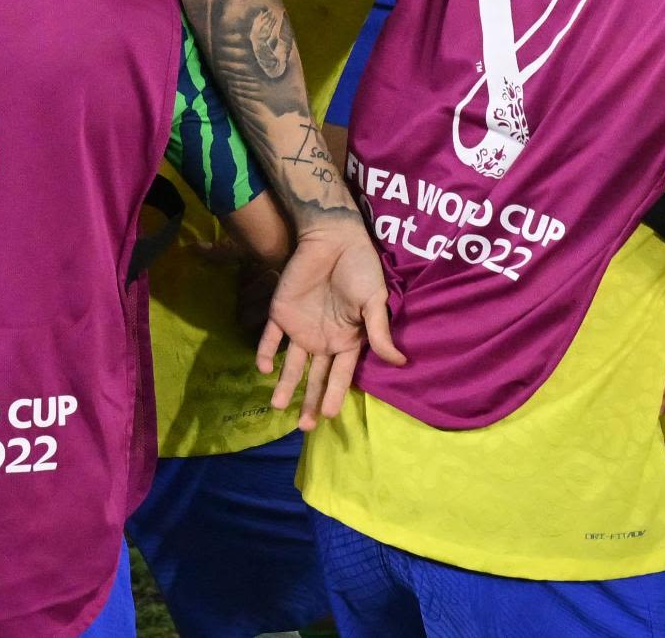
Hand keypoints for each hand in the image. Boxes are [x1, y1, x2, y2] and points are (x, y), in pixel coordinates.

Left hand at [256, 216, 402, 427]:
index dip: (336, 395)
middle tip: (304, 427)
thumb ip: (379, 332)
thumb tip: (400, 362)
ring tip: (278, 407)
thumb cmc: (359, 268)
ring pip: (291, 364)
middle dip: (310, 401)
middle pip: (316, 377)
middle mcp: (323, 339)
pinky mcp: (280, 312)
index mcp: (347, 340)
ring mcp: (300, 327)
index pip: (341, 375)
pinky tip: (264, 367)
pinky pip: (271, 337)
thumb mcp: (375, 300)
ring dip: (284, 385)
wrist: (332, 237)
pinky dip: (266, 352)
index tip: (330, 417)